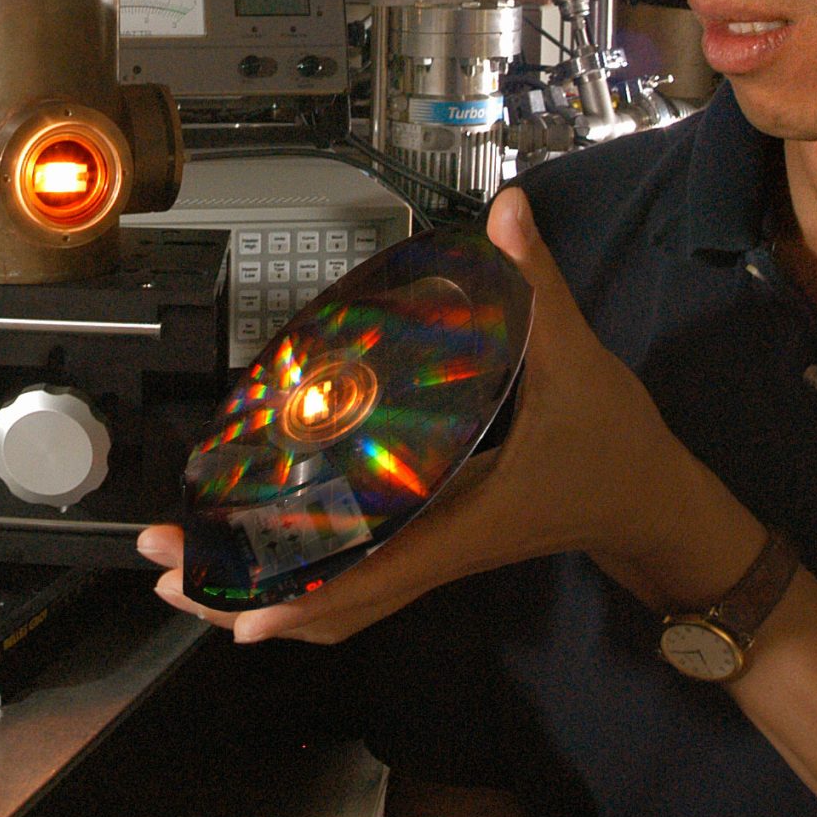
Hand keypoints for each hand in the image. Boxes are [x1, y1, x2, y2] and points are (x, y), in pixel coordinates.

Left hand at [142, 187, 737, 643]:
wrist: (652, 508)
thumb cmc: (617, 450)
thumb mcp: (580, 362)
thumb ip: (537, 284)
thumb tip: (506, 211)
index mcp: (462, 522)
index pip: (371, 575)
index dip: (301, 594)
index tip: (238, 605)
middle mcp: (434, 551)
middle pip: (325, 602)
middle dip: (238, 592)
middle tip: (164, 566)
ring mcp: (427, 554)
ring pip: (331, 599)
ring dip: (254, 588)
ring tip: (182, 571)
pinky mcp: (426, 543)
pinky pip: (349, 578)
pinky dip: (296, 577)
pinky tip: (254, 558)